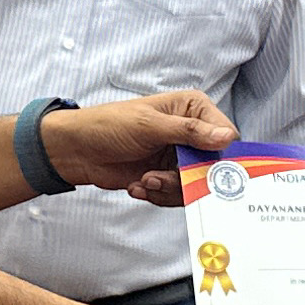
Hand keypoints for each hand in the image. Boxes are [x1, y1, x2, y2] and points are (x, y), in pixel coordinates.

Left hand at [45, 91, 238, 203]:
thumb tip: (226, 137)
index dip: (220, 155)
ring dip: (169, 188)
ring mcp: (178, 157)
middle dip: (188, 178)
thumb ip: (189, 132)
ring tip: (144, 180)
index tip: (207, 171)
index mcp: (192, 109)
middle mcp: (190, 133)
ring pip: (194, 185)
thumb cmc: (109, 125)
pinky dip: (157, 195)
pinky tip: (137, 185)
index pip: (225, 134)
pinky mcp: (166, 176)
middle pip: (212, 166)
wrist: (77, 150)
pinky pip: (176, 195)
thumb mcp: (150, 126)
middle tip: (160, 177)